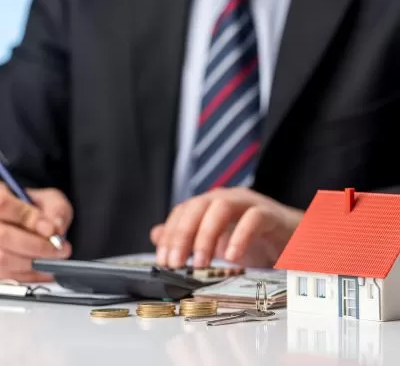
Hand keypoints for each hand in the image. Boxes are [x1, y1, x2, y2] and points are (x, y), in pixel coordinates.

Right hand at [0, 184, 72, 281]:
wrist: (23, 220)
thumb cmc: (34, 208)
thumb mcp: (49, 199)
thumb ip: (55, 209)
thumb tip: (55, 228)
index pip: (4, 205)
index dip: (29, 219)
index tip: (50, 229)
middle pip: (3, 236)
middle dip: (37, 246)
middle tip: (58, 248)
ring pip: (2, 258)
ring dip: (34, 263)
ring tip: (54, 259)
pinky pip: (6, 275)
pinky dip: (28, 275)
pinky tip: (43, 271)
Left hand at [151, 188, 302, 268]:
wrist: (292, 239)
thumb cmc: (253, 241)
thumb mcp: (215, 243)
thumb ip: (187, 238)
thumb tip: (156, 234)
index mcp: (212, 204)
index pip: (183, 210)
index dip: (170, 233)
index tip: (164, 259)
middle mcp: (227, 199)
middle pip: (198, 206)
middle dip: (183, 234)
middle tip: (176, 263)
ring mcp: (249, 203)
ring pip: (222, 207)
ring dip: (206, 234)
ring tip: (200, 263)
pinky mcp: (270, 214)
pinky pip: (253, 219)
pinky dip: (240, 236)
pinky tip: (232, 258)